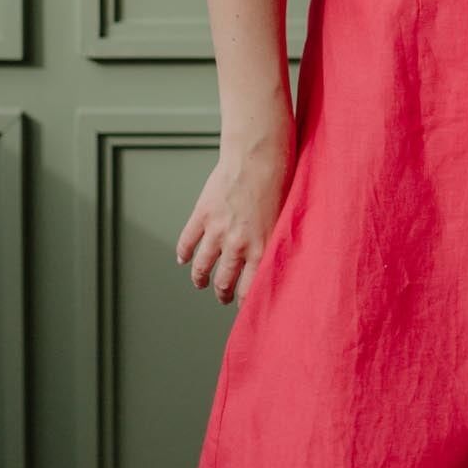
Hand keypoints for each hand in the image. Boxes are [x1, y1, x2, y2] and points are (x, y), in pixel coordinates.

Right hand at [176, 127, 294, 307]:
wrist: (259, 157)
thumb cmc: (279, 184)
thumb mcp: (284, 221)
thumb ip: (275, 243)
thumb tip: (275, 263)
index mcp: (261, 249)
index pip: (249, 290)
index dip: (243, 304)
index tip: (242, 310)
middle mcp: (237, 245)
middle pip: (224, 282)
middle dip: (222, 294)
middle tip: (223, 297)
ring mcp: (217, 231)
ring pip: (202, 267)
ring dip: (200, 279)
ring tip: (201, 282)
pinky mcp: (202, 214)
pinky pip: (187, 241)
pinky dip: (183, 254)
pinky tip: (183, 260)